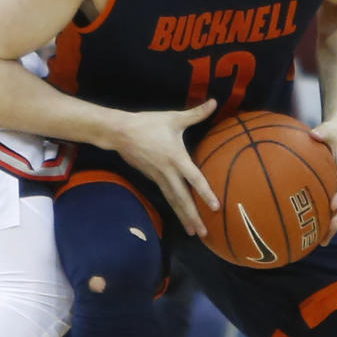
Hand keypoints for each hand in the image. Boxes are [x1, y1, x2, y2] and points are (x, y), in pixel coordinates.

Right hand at [112, 99, 218, 235]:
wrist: (120, 133)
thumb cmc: (149, 124)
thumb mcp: (173, 118)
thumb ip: (196, 114)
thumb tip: (214, 102)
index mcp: (176, 158)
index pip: (194, 179)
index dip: (205, 193)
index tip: (216, 207)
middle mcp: (168, 172)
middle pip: (183, 199)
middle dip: (193, 217)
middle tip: (204, 233)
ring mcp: (159, 177)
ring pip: (174, 201)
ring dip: (184, 217)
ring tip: (193, 232)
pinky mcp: (152, 179)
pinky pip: (166, 196)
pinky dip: (175, 207)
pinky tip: (181, 215)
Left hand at [310, 119, 336, 242]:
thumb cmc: (331, 133)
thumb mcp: (328, 129)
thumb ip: (322, 131)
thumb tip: (313, 133)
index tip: (332, 205)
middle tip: (330, 227)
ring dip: (336, 226)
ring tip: (323, 241)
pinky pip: (336, 211)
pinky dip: (328, 224)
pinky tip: (315, 236)